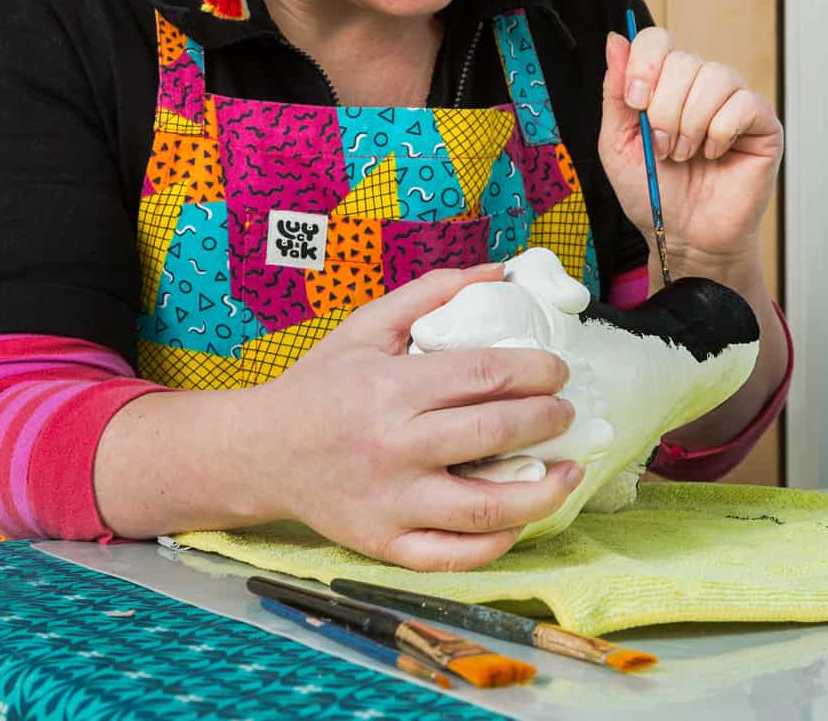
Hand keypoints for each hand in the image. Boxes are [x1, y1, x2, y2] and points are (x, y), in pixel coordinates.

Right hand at [245, 265, 583, 570]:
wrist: (258, 452)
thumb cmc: (320, 386)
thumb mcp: (366, 327)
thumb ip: (432, 294)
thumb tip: (500, 272)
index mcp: (391, 388)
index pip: (485, 374)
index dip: (537, 371)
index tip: (558, 371)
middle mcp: (393, 447)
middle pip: (493, 433)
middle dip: (547, 420)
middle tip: (566, 412)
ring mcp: (390, 502)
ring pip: (484, 509)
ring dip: (542, 492)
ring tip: (569, 474)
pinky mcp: (384, 543)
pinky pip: (454, 556)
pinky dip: (497, 542)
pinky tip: (520, 517)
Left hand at [599, 28, 782, 275]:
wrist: (684, 235)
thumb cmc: (652, 193)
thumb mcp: (618, 143)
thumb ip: (615, 93)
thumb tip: (615, 41)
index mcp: (666, 84)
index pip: (658, 40)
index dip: (644, 65)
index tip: (636, 103)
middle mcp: (701, 85)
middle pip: (684, 60)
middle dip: (664, 110)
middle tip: (662, 148)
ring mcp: (734, 100)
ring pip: (714, 77)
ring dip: (691, 124)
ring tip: (685, 155)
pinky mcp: (762, 123)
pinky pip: (742, 104)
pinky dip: (720, 133)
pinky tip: (715, 155)